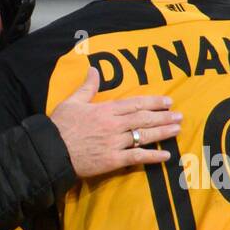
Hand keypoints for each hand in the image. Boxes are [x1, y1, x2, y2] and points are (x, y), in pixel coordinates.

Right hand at [50, 67, 182, 176]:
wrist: (50, 151)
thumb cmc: (59, 126)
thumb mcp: (72, 101)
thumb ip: (87, 86)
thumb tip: (94, 69)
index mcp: (105, 110)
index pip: (135, 104)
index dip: (153, 102)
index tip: (168, 101)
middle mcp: (113, 125)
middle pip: (144, 119)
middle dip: (163, 117)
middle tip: (179, 116)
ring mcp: (114, 143)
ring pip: (144, 136)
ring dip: (163, 133)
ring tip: (177, 129)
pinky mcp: (112, 160)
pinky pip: (137, 158)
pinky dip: (152, 156)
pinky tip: (166, 156)